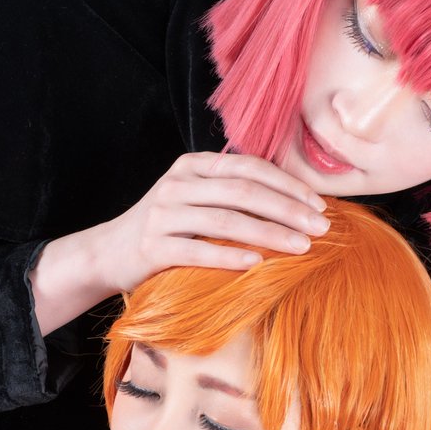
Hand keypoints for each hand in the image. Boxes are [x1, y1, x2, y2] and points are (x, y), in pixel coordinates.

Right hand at [29, 153, 328, 335]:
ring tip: (301, 247)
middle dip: (288, 210)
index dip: (289, 186)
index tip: (320, 206)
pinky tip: (258, 264)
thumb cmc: (166, 229)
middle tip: (322, 229)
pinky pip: (198, 251)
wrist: (108, 254)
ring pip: (225, 220)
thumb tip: (295, 201)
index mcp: (194, 165)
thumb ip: (232, 192)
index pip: (250, 169)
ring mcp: (162, 214)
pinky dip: (230, 256)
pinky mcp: (152, 247)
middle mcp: (178, 184)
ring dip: (269, 233)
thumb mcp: (196, 198)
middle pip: (244, 192)